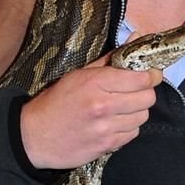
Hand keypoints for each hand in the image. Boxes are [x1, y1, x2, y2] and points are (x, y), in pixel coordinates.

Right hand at [20, 54, 162, 168]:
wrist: (33, 136)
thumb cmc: (57, 101)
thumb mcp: (80, 74)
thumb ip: (112, 58)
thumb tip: (138, 38)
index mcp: (96, 83)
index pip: (142, 78)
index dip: (151, 75)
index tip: (150, 75)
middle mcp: (103, 105)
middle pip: (148, 98)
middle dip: (145, 93)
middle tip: (135, 92)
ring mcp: (106, 128)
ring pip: (143, 116)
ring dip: (137, 112)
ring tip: (122, 108)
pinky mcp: (106, 146)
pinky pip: (133, 133)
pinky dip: (128, 128)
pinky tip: (115, 123)